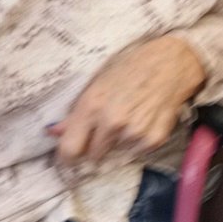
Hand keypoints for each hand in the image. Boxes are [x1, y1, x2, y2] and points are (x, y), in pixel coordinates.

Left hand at [49, 36, 204, 165]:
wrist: (169, 64)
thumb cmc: (129, 70)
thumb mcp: (96, 85)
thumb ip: (74, 114)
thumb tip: (53, 132)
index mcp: (92, 106)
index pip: (70, 149)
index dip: (67, 156)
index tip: (70, 157)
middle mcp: (111, 122)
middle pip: (92, 156)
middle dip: (94, 148)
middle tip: (103, 131)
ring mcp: (134, 133)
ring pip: (115, 154)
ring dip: (117, 143)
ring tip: (127, 119)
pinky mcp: (154, 140)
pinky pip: (135, 153)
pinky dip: (136, 143)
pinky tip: (141, 122)